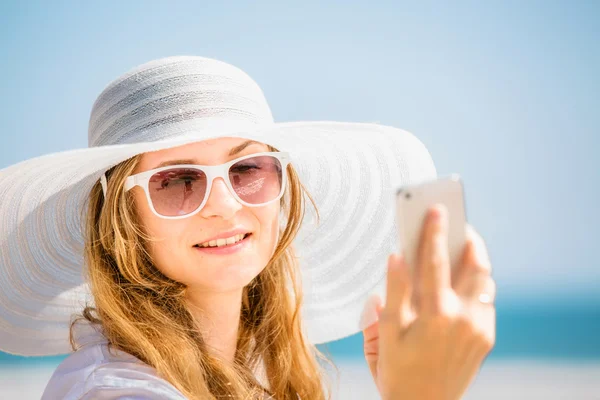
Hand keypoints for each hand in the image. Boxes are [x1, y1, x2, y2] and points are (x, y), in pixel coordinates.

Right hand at [361, 205, 495, 399]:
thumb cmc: (397, 370)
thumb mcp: (386, 332)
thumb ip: (394, 291)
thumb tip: (397, 256)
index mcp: (435, 314)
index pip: (436, 261)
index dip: (434, 232)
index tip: (436, 209)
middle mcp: (464, 318)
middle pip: (475, 264)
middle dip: (468, 238)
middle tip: (458, 223)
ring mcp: (480, 328)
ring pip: (486, 280)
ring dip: (476, 259)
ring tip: (462, 245)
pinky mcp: (487, 338)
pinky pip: (486, 299)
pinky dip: (477, 282)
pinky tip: (463, 278)